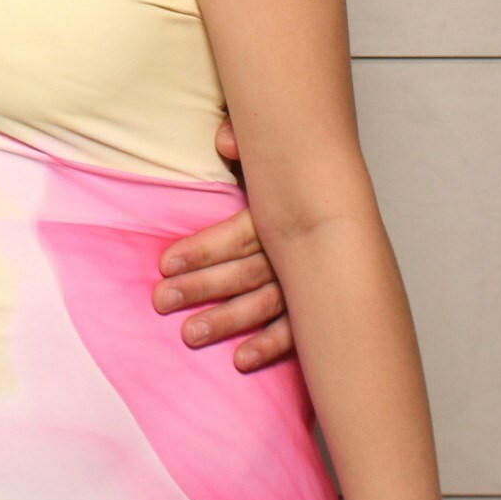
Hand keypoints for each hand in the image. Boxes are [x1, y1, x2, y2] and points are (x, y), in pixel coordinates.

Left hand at [149, 119, 292, 370]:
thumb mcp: (267, 163)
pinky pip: (297, 332)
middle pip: (245, 271)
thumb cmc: (289, 189)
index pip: (239, 234)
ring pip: (265, 303)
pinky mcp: (317, 308)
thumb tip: (225, 140)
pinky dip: (270, 345)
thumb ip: (245, 147)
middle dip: (202, 287)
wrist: (338, 212)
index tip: (165, 262)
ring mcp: (309, 282)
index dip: (204, 248)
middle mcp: (296, 251)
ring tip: (190, 334)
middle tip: (162, 300)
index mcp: (279, 216)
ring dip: (228, 320)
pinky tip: (241, 360)